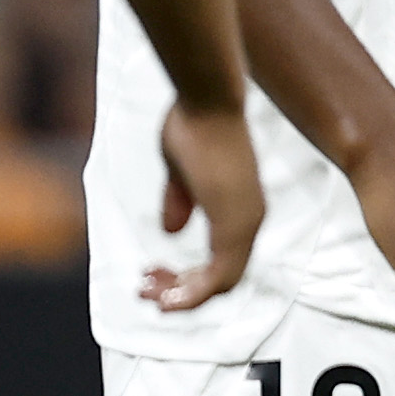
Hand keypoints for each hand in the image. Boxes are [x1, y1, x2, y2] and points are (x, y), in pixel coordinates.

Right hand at [145, 97, 263, 312]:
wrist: (207, 99)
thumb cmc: (194, 124)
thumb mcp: (181, 172)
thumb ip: (180, 202)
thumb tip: (171, 231)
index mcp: (241, 209)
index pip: (222, 261)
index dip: (189, 277)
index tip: (152, 272)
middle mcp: (250, 221)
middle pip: (222, 281)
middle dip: (181, 292)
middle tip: (144, 290)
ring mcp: (245, 224)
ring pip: (221, 285)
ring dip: (182, 297)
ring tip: (146, 293)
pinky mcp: (235, 224)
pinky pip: (219, 278)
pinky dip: (192, 294)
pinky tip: (164, 297)